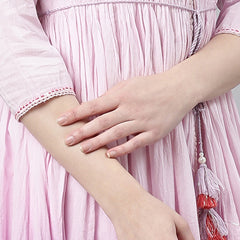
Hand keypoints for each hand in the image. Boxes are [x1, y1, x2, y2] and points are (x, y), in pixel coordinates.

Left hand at [57, 71, 193, 159]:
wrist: (179, 88)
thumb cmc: (151, 86)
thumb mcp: (129, 84)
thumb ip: (111, 96)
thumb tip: (92, 107)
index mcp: (122, 94)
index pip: (93, 105)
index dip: (76, 114)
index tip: (60, 121)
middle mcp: (130, 108)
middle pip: (101, 122)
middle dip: (82, 132)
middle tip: (66, 141)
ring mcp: (142, 121)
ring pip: (115, 134)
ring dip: (97, 143)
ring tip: (82, 150)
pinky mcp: (154, 132)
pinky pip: (135, 143)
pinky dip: (121, 150)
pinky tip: (109, 155)